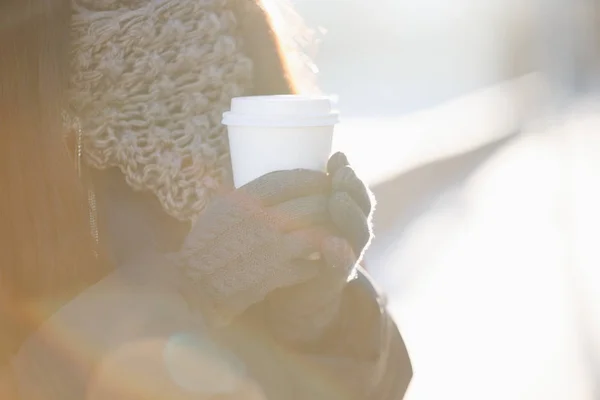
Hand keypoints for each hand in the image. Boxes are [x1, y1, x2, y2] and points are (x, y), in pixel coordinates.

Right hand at [177, 169, 334, 326]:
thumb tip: (280, 184)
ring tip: (332, 233)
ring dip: (329, 233)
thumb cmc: (205, 246)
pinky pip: (312, 264)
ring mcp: (271, 248)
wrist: (192, 287)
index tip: (324, 180)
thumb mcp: (220, 209)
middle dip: (330, 204)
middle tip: (336, 206)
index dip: (313, 178)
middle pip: (313, 204)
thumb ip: (249, 196)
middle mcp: (260, 220)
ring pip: (318, 234)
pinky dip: (317, 263)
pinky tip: (316, 262)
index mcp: (244, 199)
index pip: (291, 180)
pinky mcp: (277, 274)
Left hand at [266, 152, 374, 343]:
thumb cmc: (284, 251)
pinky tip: (333, 244)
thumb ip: (291, 193)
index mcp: (340, 215)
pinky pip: (342, 266)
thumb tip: (276, 153)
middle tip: (340, 175)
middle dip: (353, 187)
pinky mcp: (335, 281)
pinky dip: (340, 255)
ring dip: (350, 215)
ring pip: (360, 233)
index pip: (350, 187)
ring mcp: (345, 257)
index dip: (345, 171)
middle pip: (362, 205)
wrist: (289, 298)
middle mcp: (349, 234)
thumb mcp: (285, 216)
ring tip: (336, 200)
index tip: (336, 157)